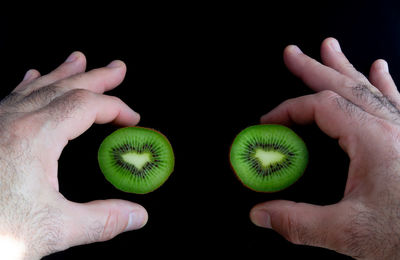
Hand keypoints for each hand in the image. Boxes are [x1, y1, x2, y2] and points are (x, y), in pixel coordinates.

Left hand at [0, 52, 147, 258]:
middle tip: (116, 68)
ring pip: (37, 87)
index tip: (132, 118)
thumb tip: (137, 216)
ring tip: (78, 60)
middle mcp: (13, 121)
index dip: (115, 108)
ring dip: (63, 73)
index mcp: (35, 137)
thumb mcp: (52, 230)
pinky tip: (33, 77)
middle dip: (95, 77)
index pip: (86, 106)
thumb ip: (101, 221)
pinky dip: (30, 84)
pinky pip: (13, 96)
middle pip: (64, 87)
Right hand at [250, 38, 399, 258]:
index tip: (270, 121)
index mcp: (373, 140)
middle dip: (314, 68)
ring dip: (345, 67)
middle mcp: (391, 126)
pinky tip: (379, 69)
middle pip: (344, 85)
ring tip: (330, 48)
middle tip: (293, 54)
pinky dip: (383, 82)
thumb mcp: (348, 233)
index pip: (321, 107)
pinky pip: (395, 100)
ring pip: (369, 87)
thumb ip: (299, 223)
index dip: (289, 109)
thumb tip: (262, 214)